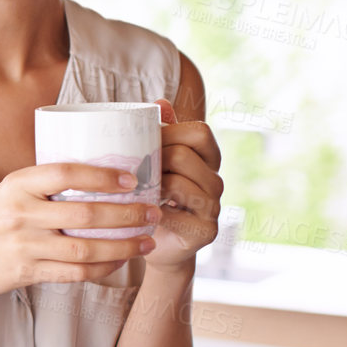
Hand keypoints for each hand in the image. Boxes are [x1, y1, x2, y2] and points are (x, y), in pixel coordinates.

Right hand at [0, 163, 162, 304]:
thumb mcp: (8, 193)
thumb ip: (43, 186)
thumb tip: (97, 174)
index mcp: (17, 185)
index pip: (65, 173)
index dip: (102, 174)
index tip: (131, 177)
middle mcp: (21, 213)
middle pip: (84, 213)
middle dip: (126, 214)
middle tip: (153, 212)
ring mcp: (24, 245)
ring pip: (85, 247)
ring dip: (123, 246)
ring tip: (147, 241)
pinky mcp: (27, 272)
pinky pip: (74, 272)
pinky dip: (102, 267)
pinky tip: (120, 261)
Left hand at [144, 97, 222, 271]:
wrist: (156, 244)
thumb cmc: (153, 198)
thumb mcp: (156, 164)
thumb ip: (161, 134)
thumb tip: (160, 103)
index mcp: (207, 160)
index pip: (200, 132)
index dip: (171, 132)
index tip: (146, 142)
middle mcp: (216, 182)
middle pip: (184, 156)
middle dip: (153, 160)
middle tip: (131, 171)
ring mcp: (213, 207)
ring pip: (179, 184)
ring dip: (150, 186)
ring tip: (134, 191)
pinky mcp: (205, 231)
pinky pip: (174, 215)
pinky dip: (152, 213)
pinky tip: (140, 213)